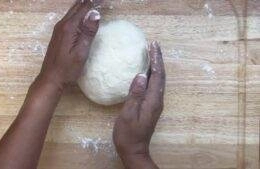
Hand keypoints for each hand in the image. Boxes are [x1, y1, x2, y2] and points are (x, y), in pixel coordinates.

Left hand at [38, 0, 99, 89]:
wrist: (51, 79)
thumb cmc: (67, 69)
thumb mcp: (81, 52)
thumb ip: (88, 32)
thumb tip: (95, 13)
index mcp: (68, 27)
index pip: (83, 8)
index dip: (94, 2)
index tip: (104, 0)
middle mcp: (62, 25)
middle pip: (76, 7)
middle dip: (88, 2)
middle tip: (101, 1)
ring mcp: (59, 30)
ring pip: (72, 12)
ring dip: (83, 7)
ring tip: (94, 4)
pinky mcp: (59, 35)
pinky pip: (70, 19)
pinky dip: (78, 14)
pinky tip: (84, 16)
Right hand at [113, 41, 164, 168]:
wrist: (134, 150)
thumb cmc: (128, 134)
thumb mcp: (129, 114)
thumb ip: (135, 95)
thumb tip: (141, 75)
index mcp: (153, 101)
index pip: (157, 75)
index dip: (156, 59)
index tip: (152, 45)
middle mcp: (157, 100)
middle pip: (160, 76)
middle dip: (158, 59)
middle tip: (153, 44)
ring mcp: (155, 103)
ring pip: (158, 80)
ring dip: (155, 65)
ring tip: (150, 53)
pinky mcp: (151, 106)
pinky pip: (153, 85)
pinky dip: (151, 74)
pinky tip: (146, 70)